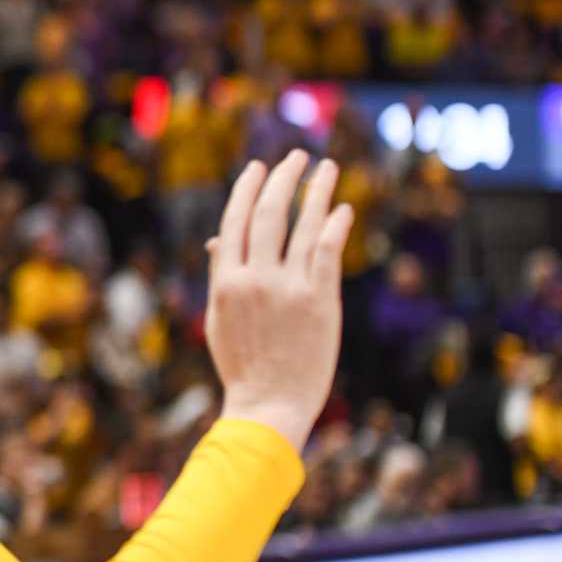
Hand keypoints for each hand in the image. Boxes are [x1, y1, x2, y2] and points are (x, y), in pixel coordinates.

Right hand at [206, 153, 353, 452]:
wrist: (269, 404)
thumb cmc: (243, 364)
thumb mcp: (220, 318)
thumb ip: (221, 275)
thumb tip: (218, 239)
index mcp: (225, 281)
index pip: (234, 220)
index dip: (247, 189)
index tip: (258, 167)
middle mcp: (254, 279)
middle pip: (269, 213)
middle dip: (283, 178)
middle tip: (296, 156)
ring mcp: (288, 288)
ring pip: (302, 224)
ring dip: (316, 190)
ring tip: (327, 168)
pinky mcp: (319, 300)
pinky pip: (327, 250)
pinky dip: (335, 224)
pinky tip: (343, 208)